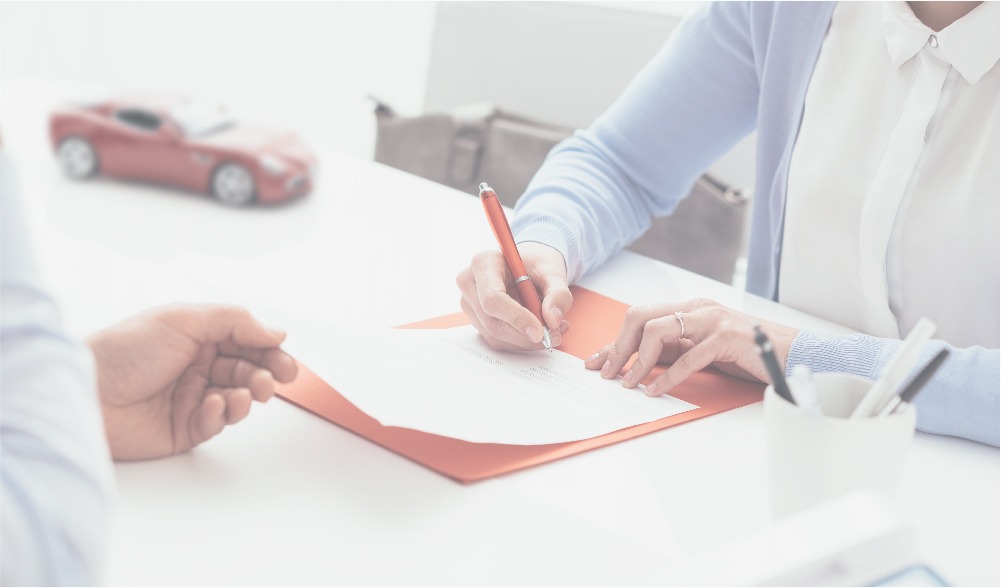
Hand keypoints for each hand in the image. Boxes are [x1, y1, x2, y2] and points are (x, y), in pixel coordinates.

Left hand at [87, 304, 297, 460]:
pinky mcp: (184, 428)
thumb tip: (275, 330)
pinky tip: (213, 404)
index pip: (246, 342)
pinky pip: (217, 423)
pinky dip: (222, 414)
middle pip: (247, 371)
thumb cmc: (121, 351)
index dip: (269, 350)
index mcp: (196, 336)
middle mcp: (196, 366)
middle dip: (265, 374)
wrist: (84, 393)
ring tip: (248, 393)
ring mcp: (191, 397)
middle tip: (276, 379)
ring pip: (238, 398)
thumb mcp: (182, 319)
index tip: (286, 359)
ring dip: (249, 395)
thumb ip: (234, 321)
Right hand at [456, 242, 571, 350]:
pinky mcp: (476, 319)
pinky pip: (497, 340)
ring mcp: (470, 304)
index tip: (539, 331)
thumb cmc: (536, 265)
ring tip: (553, 329)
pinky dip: (521, 341)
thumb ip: (558, 294)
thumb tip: (553, 320)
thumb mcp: (553, 273)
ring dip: (526, 340)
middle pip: (492, 322)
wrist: (526, 268)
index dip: (516, 318)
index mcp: (484, 263)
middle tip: (555, 335)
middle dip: (525, 335)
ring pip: (495, 336)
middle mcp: (470, 283)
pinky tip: (538, 330)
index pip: (493, 298)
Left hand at [583, 298, 798, 395]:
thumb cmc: (747, 355)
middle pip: (641, 317)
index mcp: (689, 309)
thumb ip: (674, 352)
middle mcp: (698, 309)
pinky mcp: (728, 338)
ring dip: (638, 360)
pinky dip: (668, 376)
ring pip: (659, 331)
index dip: (615, 342)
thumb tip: (636, 366)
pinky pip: (688, 356)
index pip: (640, 318)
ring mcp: (713, 320)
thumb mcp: (702, 351)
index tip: (595, 363)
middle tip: (607, 374)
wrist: (793, 354)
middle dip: (619, 346)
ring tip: (628, 383)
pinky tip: (655, 390)